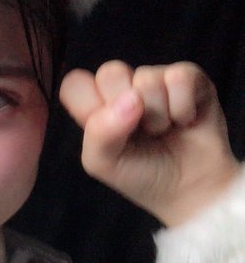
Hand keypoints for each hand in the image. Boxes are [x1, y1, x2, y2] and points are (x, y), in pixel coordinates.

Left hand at [60, 60, 239, 225]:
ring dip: (158, 115)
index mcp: (95, 104)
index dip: (88, 105)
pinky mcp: (188, 78)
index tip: (106, 130)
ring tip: (163, 130)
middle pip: (110, 72)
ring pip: (147, 78)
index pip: (74, 83)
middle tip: (139, 131)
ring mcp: (155, 79)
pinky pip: (180, 78)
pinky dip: (183, 108)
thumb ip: (99, 132)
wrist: (189, 191)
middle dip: (125, 110)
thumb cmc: (140, 175)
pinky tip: (185, 121)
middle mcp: (122, 87)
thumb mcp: (103, 163)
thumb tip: (131, 98)